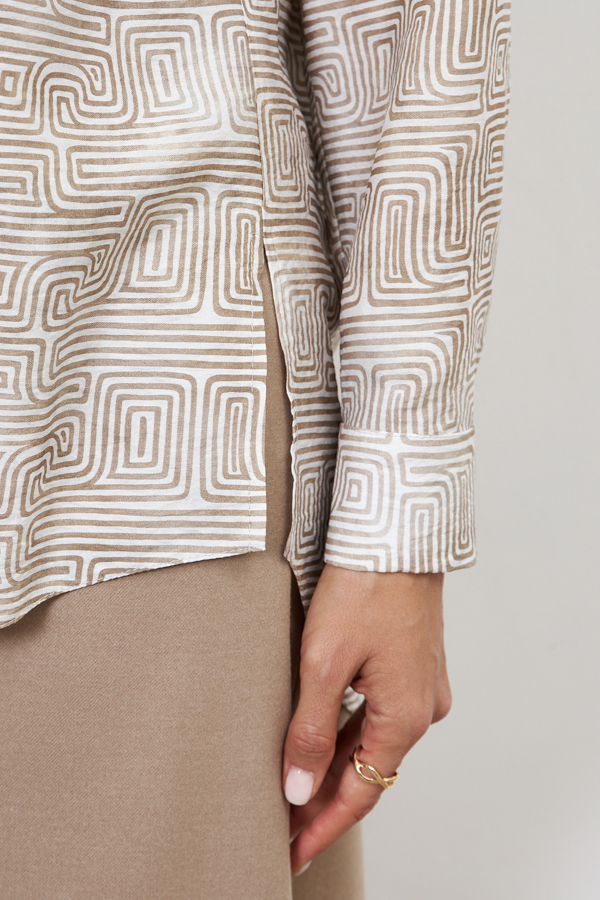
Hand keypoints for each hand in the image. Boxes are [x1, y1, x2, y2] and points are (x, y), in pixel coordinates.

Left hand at [283, 563, 450, 874]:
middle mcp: (422, 707)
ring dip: (334, 764)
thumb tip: (301, 788)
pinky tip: (319, 738)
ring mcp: (420, 684)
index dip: (323, 826)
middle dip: (324, 798)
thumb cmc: (366, 586)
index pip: (361, 792)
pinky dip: (347, 731)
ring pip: (371, 740)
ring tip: (293, 786)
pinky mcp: (410, 663)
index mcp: (406, 716)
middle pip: (368, 769)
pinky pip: (377, 712)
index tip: (293, 851)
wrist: (395, 531)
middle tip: (282, 823)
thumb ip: (311, 731)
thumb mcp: (325, 663)